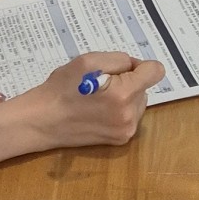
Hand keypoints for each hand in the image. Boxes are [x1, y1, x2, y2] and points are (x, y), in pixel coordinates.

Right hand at [13, 53, 164, 151]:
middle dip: (128, 81)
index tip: (120, 68)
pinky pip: (130, 116)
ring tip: (97, 98)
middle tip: (100, 83)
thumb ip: (119, 59)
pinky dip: (120, 109)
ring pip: (138, 101)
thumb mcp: (88, 60)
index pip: (155, 71)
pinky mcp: (120, 140)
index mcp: (124, 93)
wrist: (42, 121)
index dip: (139, 65)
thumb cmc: (61, 88)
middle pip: (145, 87)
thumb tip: (135, 67)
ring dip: (125, 95)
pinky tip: (98, 110)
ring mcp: (126, 130)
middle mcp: (130, 115)